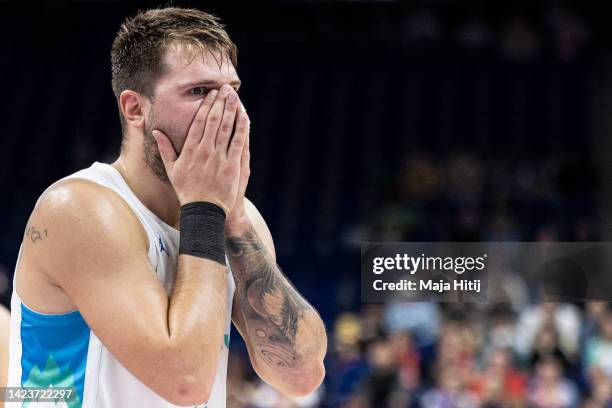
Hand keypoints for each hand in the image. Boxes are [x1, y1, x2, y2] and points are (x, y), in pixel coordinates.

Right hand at [152, 84, 248, 214]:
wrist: (203, 210)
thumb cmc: (187, 190)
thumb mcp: (172, 169)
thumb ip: (165, 149)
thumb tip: (155, 131)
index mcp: (190, 150)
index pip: (198, 122)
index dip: (205, 106)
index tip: (211, 94)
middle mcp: (205, 150)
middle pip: (213, 120)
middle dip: (220, 102)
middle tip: (225, 88)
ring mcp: (219, 157)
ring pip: (226, 127)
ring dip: (231, 109)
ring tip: (234, 95)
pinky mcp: (232, 165)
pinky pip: (238, 142)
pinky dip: (241, 127)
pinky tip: (244, 115)